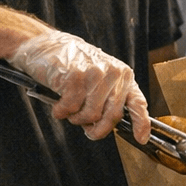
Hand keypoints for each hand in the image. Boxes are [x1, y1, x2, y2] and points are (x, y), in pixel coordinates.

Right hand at [9, 30, 146, 140]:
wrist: (45, 46)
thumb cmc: (71, 65)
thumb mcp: (99, 79)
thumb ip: (108, 100)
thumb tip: (107, 127)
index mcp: (123, 75)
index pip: (137, 102)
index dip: (141, 123)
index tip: (141, 139)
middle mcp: (114, 73)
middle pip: (112, 116)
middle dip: (97, 129)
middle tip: (86, 129)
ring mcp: (96, 74)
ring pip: (91, 115)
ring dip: (76, 119)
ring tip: (69, 110)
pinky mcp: (76, 77)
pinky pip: (71, 108)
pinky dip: (61, 112)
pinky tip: (58, 105)